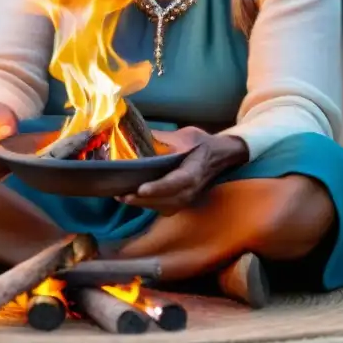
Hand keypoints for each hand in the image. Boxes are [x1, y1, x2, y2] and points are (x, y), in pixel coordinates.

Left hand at [120, 129, 246, 215]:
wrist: (221, 155)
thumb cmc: (202, 143)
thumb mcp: (187, 135)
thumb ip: (164, 138)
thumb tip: (139, 134)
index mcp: (193, 171)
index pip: (175, 182)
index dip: (158, 188)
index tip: (141, 189)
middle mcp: (191, 189)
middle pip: (166, 200)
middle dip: (143, 200)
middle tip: (121, 195)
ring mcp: (188, 198)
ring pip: (164, 207)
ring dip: (143, 204)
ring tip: (121, 197)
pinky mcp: (183, 202)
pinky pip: (165, 208)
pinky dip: (149, 206)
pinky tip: (134, 199)